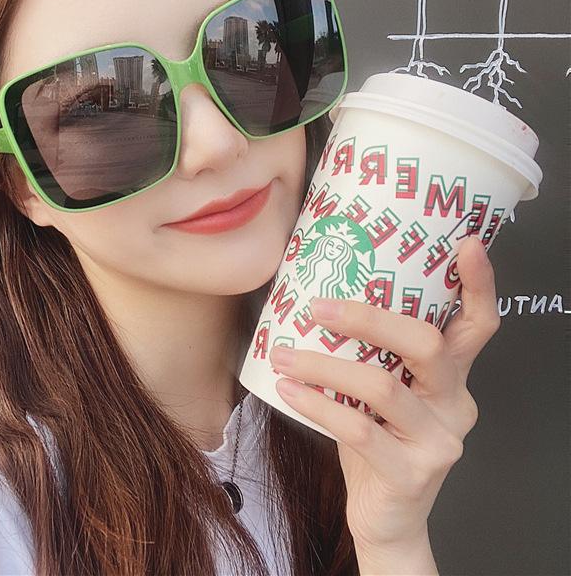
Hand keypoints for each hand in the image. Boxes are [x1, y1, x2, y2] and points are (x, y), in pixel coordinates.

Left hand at [269, 235, 499, 560]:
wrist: (386, 517)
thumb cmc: (376, 439)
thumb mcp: (380, 389)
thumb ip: (371, 352)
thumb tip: (317, 295)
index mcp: (452, 376)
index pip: (477, 325)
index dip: (478, 285)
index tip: (465, 244)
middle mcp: (455, 403)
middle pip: (427, 344)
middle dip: (370, 317)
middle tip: (318, 306)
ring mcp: (439, 440)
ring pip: (383, 386)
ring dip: (324, 364)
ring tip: (284, 353)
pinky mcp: (412, 473)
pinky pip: (359, 429)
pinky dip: (317, 404)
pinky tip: (289, 389)